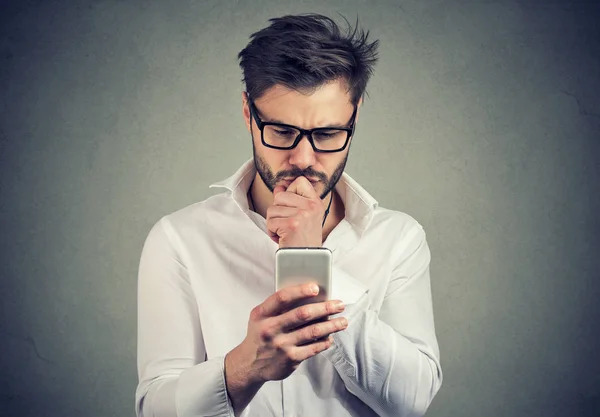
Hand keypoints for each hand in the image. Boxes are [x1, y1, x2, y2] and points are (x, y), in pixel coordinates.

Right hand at [230, 283, 347, 382]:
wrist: (249, 364)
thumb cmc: (261, 334)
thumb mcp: (261, 316)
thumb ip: (278, 306)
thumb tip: (310, 295)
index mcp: (262, 314)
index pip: (282, 298)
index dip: (300, 291)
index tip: (316, 287)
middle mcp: (270, 329)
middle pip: (302, 314)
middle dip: (325, 308)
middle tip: (339, 305)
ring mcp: (281, 345)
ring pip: (313, 331)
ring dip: (331, 325)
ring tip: (343, 321)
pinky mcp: (290, 359)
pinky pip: (313, 348)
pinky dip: (325, 341)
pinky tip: (331, 337)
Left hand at [266, 176, 325, 247]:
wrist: (306, 260)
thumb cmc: (303, 239)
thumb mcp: (302, 216)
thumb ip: (291, 200)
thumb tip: (278, 187)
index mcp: (316, 202)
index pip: (300, 181)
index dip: (290, 192)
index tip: (294, 208)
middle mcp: (311, 206)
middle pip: (280, 195)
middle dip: (278, 211)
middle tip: (287, 224)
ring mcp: (302, 215)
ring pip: (272, 209)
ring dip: (274, 223)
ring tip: (285, 232)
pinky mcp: (291, 225)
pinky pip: (270, 222)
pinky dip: (272, 232)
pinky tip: (282, 238)